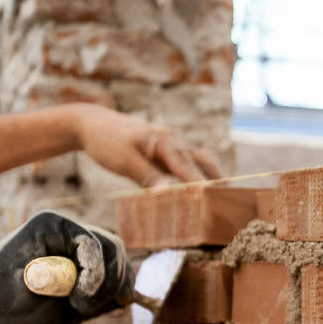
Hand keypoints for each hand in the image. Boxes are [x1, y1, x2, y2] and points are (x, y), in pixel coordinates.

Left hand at [0, 211, 132, 323]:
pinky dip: (116, 296)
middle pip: (113, 250)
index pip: (94, 243)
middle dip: (107, 282)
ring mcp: (83, 254)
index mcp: (55, 226)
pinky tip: (101, 309)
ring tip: (86, 309)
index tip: (78, 299)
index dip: (94, 273)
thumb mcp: (18, 284)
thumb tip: (82, 277)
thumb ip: (51, 279)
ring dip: (114, 290)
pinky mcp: (89, 274)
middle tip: (82, 307)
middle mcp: (74, 235)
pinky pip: (117, 280)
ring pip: (120, 264)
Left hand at [72, 104, 222, 186]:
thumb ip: (146, 176)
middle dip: (216, 178)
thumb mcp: (124, 160)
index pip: (188, 167)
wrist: (92, 124)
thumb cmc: (106, 141)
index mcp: (164, 141)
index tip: (214, 198)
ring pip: (195, 161)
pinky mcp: (160, 152)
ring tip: (221, 194)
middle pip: (201, 161)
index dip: (202, 184)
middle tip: (230, 197)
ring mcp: (167, 146)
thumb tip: (166, 194)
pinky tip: (196, 188)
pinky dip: (193, 175)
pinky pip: (183, 164)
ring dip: (208, 175)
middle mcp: (171, 142)